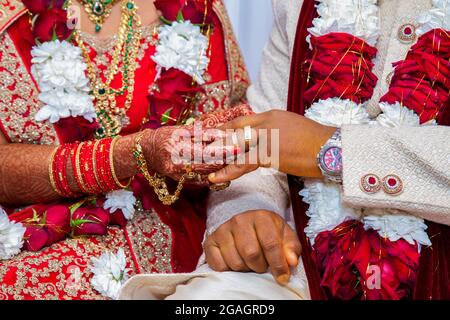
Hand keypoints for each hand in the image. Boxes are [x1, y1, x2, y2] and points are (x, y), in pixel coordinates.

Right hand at [140, 105, 254, 182]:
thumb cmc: (163, 136)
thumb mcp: (180, 130)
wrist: (145, 152)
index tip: (239, 148)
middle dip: (226, 162)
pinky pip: (201, 180)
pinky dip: (213, 175)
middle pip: (209, 166)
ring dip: (222, 169)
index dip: (223, 151)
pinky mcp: (181, 181)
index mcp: (177, 148)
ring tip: (236, 162)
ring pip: (207, 174)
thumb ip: (201, 133)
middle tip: (242, 156)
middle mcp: (178, 165)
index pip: (206, 152)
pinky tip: (224, 171)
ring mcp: (179, 176)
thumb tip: (223, 134)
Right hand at [203, 210, 300, 284]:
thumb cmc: (268, 233)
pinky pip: (219, 265)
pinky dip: (229, 270)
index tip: (282, 277)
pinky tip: (236, 263)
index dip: (278, 264)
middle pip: (251, 254)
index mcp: (261, 217)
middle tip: (263, 267)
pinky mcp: (210, 241)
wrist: (246, 224)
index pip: (270, 244)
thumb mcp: (285, 237)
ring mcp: (223, 230)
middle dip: (260, 267)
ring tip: (250, 264)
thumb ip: (291, 248)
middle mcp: (240, 220)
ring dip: (246, 269)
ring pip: (235, 262)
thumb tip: (291, 262)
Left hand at [208, 110, 336, 183]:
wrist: (330, 148)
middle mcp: (266, 123)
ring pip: (235, 146)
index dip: (225, 128)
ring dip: (217, 155)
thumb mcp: (292, 128)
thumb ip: (275, 131)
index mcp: (271, 115)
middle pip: (233, 131)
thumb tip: (262, 140)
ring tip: (202, 163)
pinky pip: (243, 163)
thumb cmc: (316, 141)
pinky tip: (216, 177)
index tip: (212, 134)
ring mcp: (267, 138)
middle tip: (197, 147)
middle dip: (215, 140)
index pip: (241, 120)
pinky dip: (228, 171)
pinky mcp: (269, 154)